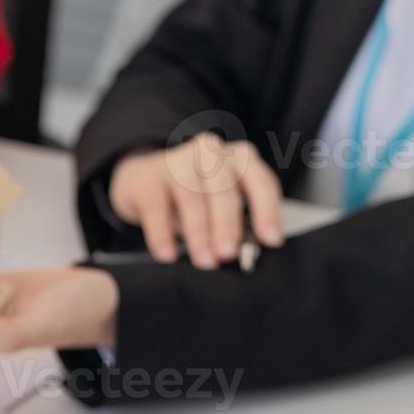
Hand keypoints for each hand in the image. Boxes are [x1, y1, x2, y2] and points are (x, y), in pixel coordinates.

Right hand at [108, 132, 284, 267]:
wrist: (143, 180)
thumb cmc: (192, 196)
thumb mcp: (220, 204)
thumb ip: (237, 223)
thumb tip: (247, 252)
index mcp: (238, 158)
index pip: (260, 181)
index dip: (267, 211)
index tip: (271, 241)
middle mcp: (210, 153)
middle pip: (223, 188)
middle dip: (227, 223)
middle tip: (227, 253)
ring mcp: (176, 162)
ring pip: (191, 197)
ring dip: (198, 233)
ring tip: (203, 260)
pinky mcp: (147, 179)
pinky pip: (156, 209)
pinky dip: (162, 235)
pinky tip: (167, 255)